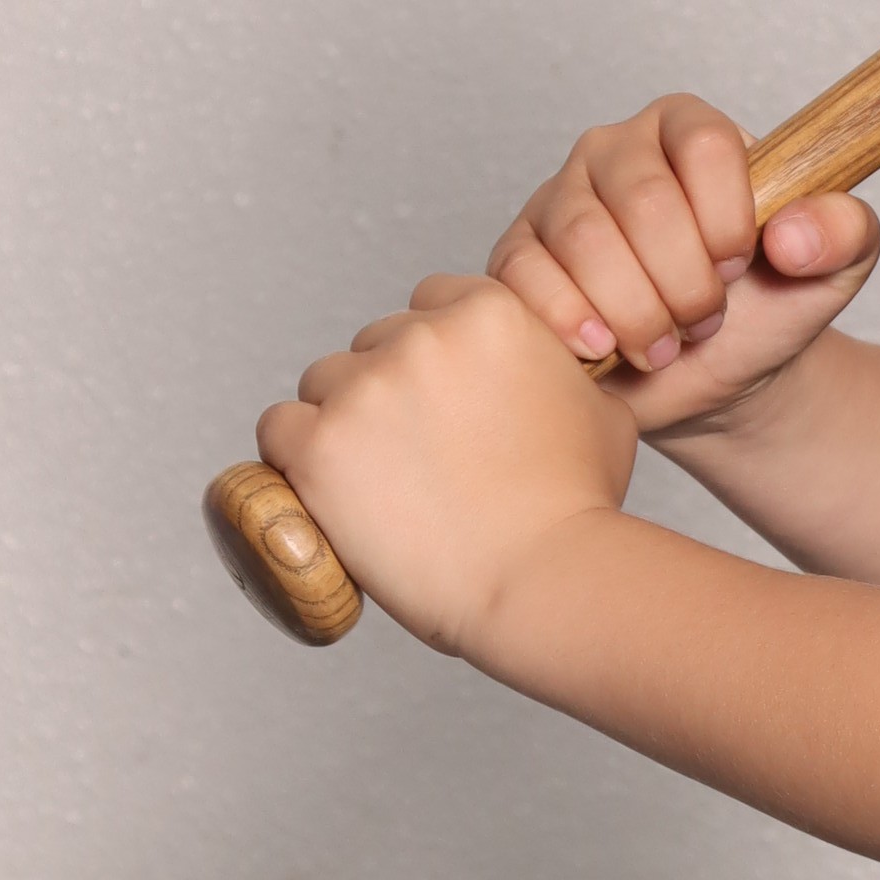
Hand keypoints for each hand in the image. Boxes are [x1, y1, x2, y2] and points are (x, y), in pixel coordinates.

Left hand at [257, 274, 636, 658]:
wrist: (540, 577)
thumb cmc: (575, 508)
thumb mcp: (601, 412)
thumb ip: (561, 373)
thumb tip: (551, 373)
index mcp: (488, 314)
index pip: (432, 302)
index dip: (435, 354)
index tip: (443, 398)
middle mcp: (420, 337)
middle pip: (374, 343)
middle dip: (389, 390)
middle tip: (416, 453)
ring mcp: (363, 390)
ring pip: (322, 383)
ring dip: (342, 421)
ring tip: (377, 480)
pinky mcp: (317, 444)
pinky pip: (278, 430)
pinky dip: (295, 457)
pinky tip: (327, 487)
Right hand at [487, 96, 879, 442]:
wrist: (718, 379)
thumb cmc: (769, 308)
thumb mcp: (834, 272)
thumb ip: (846, 233)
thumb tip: (794, 234)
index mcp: (688, 130)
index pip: (702, 141)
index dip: (727, 215)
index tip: (742, 265)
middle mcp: (616, 151)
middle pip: (641, 198)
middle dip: (685, 279)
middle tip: (706, 320)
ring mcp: (558, 200)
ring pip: (583, 239)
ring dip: (636, 309)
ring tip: (664, 344)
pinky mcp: (519, 255)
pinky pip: (525, 274)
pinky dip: (570, 320)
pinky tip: (604, 348)